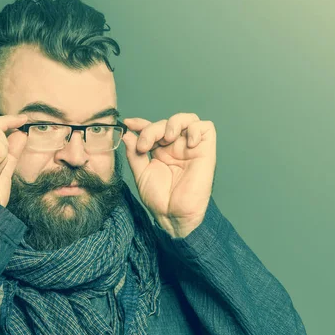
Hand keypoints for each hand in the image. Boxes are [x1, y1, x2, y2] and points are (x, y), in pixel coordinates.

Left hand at [122, 113, 215, 237]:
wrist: (173, 215)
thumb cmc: (159, 199)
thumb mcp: (141, 173)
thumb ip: (134, 153)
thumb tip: (127, 134)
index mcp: (161, 151)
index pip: (152, 129)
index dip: (141, 123)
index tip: (128, 123)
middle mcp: (176, 147)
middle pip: (165, 123)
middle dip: (152, 129)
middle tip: (144, 146)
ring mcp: (191, 148)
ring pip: (187, 119)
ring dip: (174, 122)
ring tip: (166, 137)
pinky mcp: (206, 151)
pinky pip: (206, 128)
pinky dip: (196, 128)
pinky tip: (187, 142)